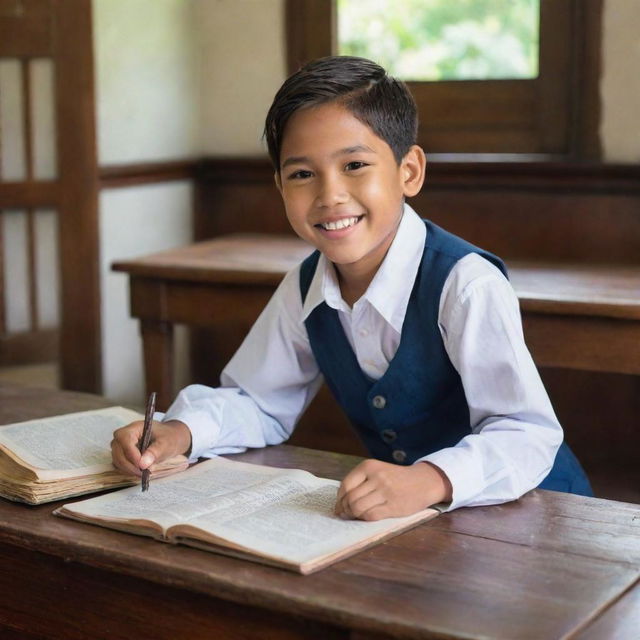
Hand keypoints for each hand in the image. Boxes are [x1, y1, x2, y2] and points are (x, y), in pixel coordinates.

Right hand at [111, 419, 191, 476]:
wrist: (169, 438)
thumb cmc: (168, 437)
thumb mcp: (166, 443)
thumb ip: (155, 452)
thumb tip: (143, 464)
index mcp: (135, 427)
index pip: (125, 440)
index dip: (131, 454)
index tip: (142, 465)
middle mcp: (123, 435)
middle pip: (118, 451)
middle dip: (130, 465)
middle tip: (144, 473)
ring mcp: (120, 445)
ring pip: (117, 460)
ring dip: (129, 469)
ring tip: (144, 473)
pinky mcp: (121, 454)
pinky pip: (120, 464)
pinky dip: (129, 470)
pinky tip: (140, 472)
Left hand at [335, 459, 451, 520]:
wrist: (424, 481)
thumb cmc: (396, 478)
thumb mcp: (377, 470)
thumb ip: (360, 482)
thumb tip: (340, 502)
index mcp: (369, 466)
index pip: (346, 485)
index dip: (339, 498)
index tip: (338, 506)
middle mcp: (377, 477)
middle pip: (350, 498)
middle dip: (344, 509)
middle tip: (343, 514)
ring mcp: (385, 491)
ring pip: (358, 508)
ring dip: (353, 515)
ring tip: (353, 516)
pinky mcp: (394, 506)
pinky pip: (371, 515)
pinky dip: (364, 519)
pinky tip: (365, 517)